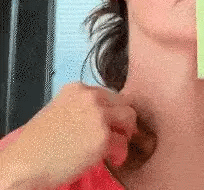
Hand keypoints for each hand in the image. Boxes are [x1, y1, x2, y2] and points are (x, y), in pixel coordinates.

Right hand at [4, 83, 144, 188]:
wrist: (25, 163)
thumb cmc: (37, 142)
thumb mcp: (58, 110)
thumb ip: (80, 107)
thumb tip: (100, 114)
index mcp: (77, 88)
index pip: (108, 94)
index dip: (112, 110)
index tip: (111, 121)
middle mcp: (90, 97)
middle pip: (123, 102)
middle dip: (123, 119)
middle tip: (120, 134)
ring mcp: (98, 115)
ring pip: (129, 117)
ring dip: (126, 133)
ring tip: (117, 146)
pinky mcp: (103, 136)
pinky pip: (122, 142)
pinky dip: (120, 152)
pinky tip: (113, 159)